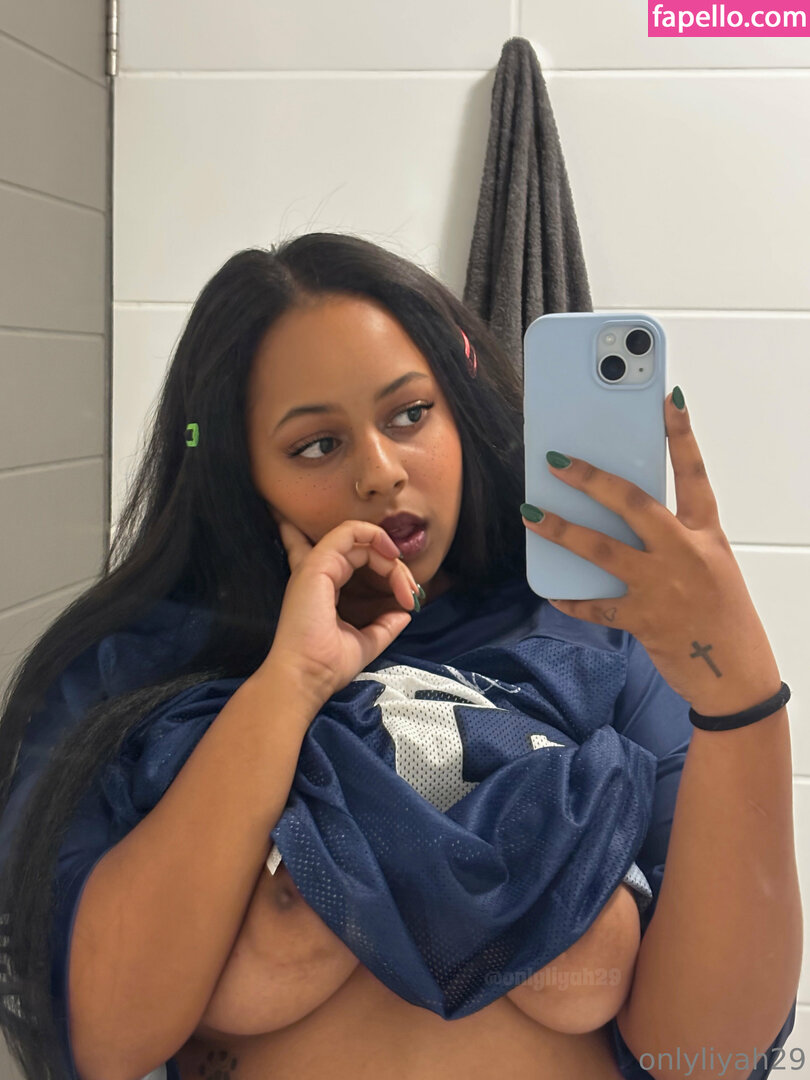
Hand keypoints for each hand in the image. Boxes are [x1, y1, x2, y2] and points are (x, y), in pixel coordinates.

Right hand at [261, 512, 419, 705]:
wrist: (308, 677)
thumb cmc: (328, 665)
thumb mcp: (365, 642)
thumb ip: (384, 626)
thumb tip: (404, 615)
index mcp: (325, 587)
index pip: (354, 559)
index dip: (386, 569)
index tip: (408, 598)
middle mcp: (319, 573)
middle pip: (364, 550)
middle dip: (394, 567)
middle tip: (410, 593)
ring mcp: (317, 566)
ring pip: (360, 540)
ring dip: (390, 558)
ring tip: (405, 584)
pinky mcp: (318, 565)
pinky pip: (348, 532)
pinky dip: (374, 535)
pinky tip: (392, 557)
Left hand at [521, 390, 780, 714]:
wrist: (735, 675)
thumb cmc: (722, 616)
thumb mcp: (710, 566)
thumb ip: (674, 538)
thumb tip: (621, 515)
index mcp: (706, 536)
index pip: (695, 475)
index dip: (682, 435)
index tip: (668, 399)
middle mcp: (684, 554)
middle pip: (633, 504)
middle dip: (592, 479)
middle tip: (557, 461)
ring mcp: (662, 587)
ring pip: (601, 550)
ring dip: (561, 530)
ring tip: (531, 514)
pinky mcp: (643, 621)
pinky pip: (596, 607)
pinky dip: (570, 599)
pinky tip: (551, 591)